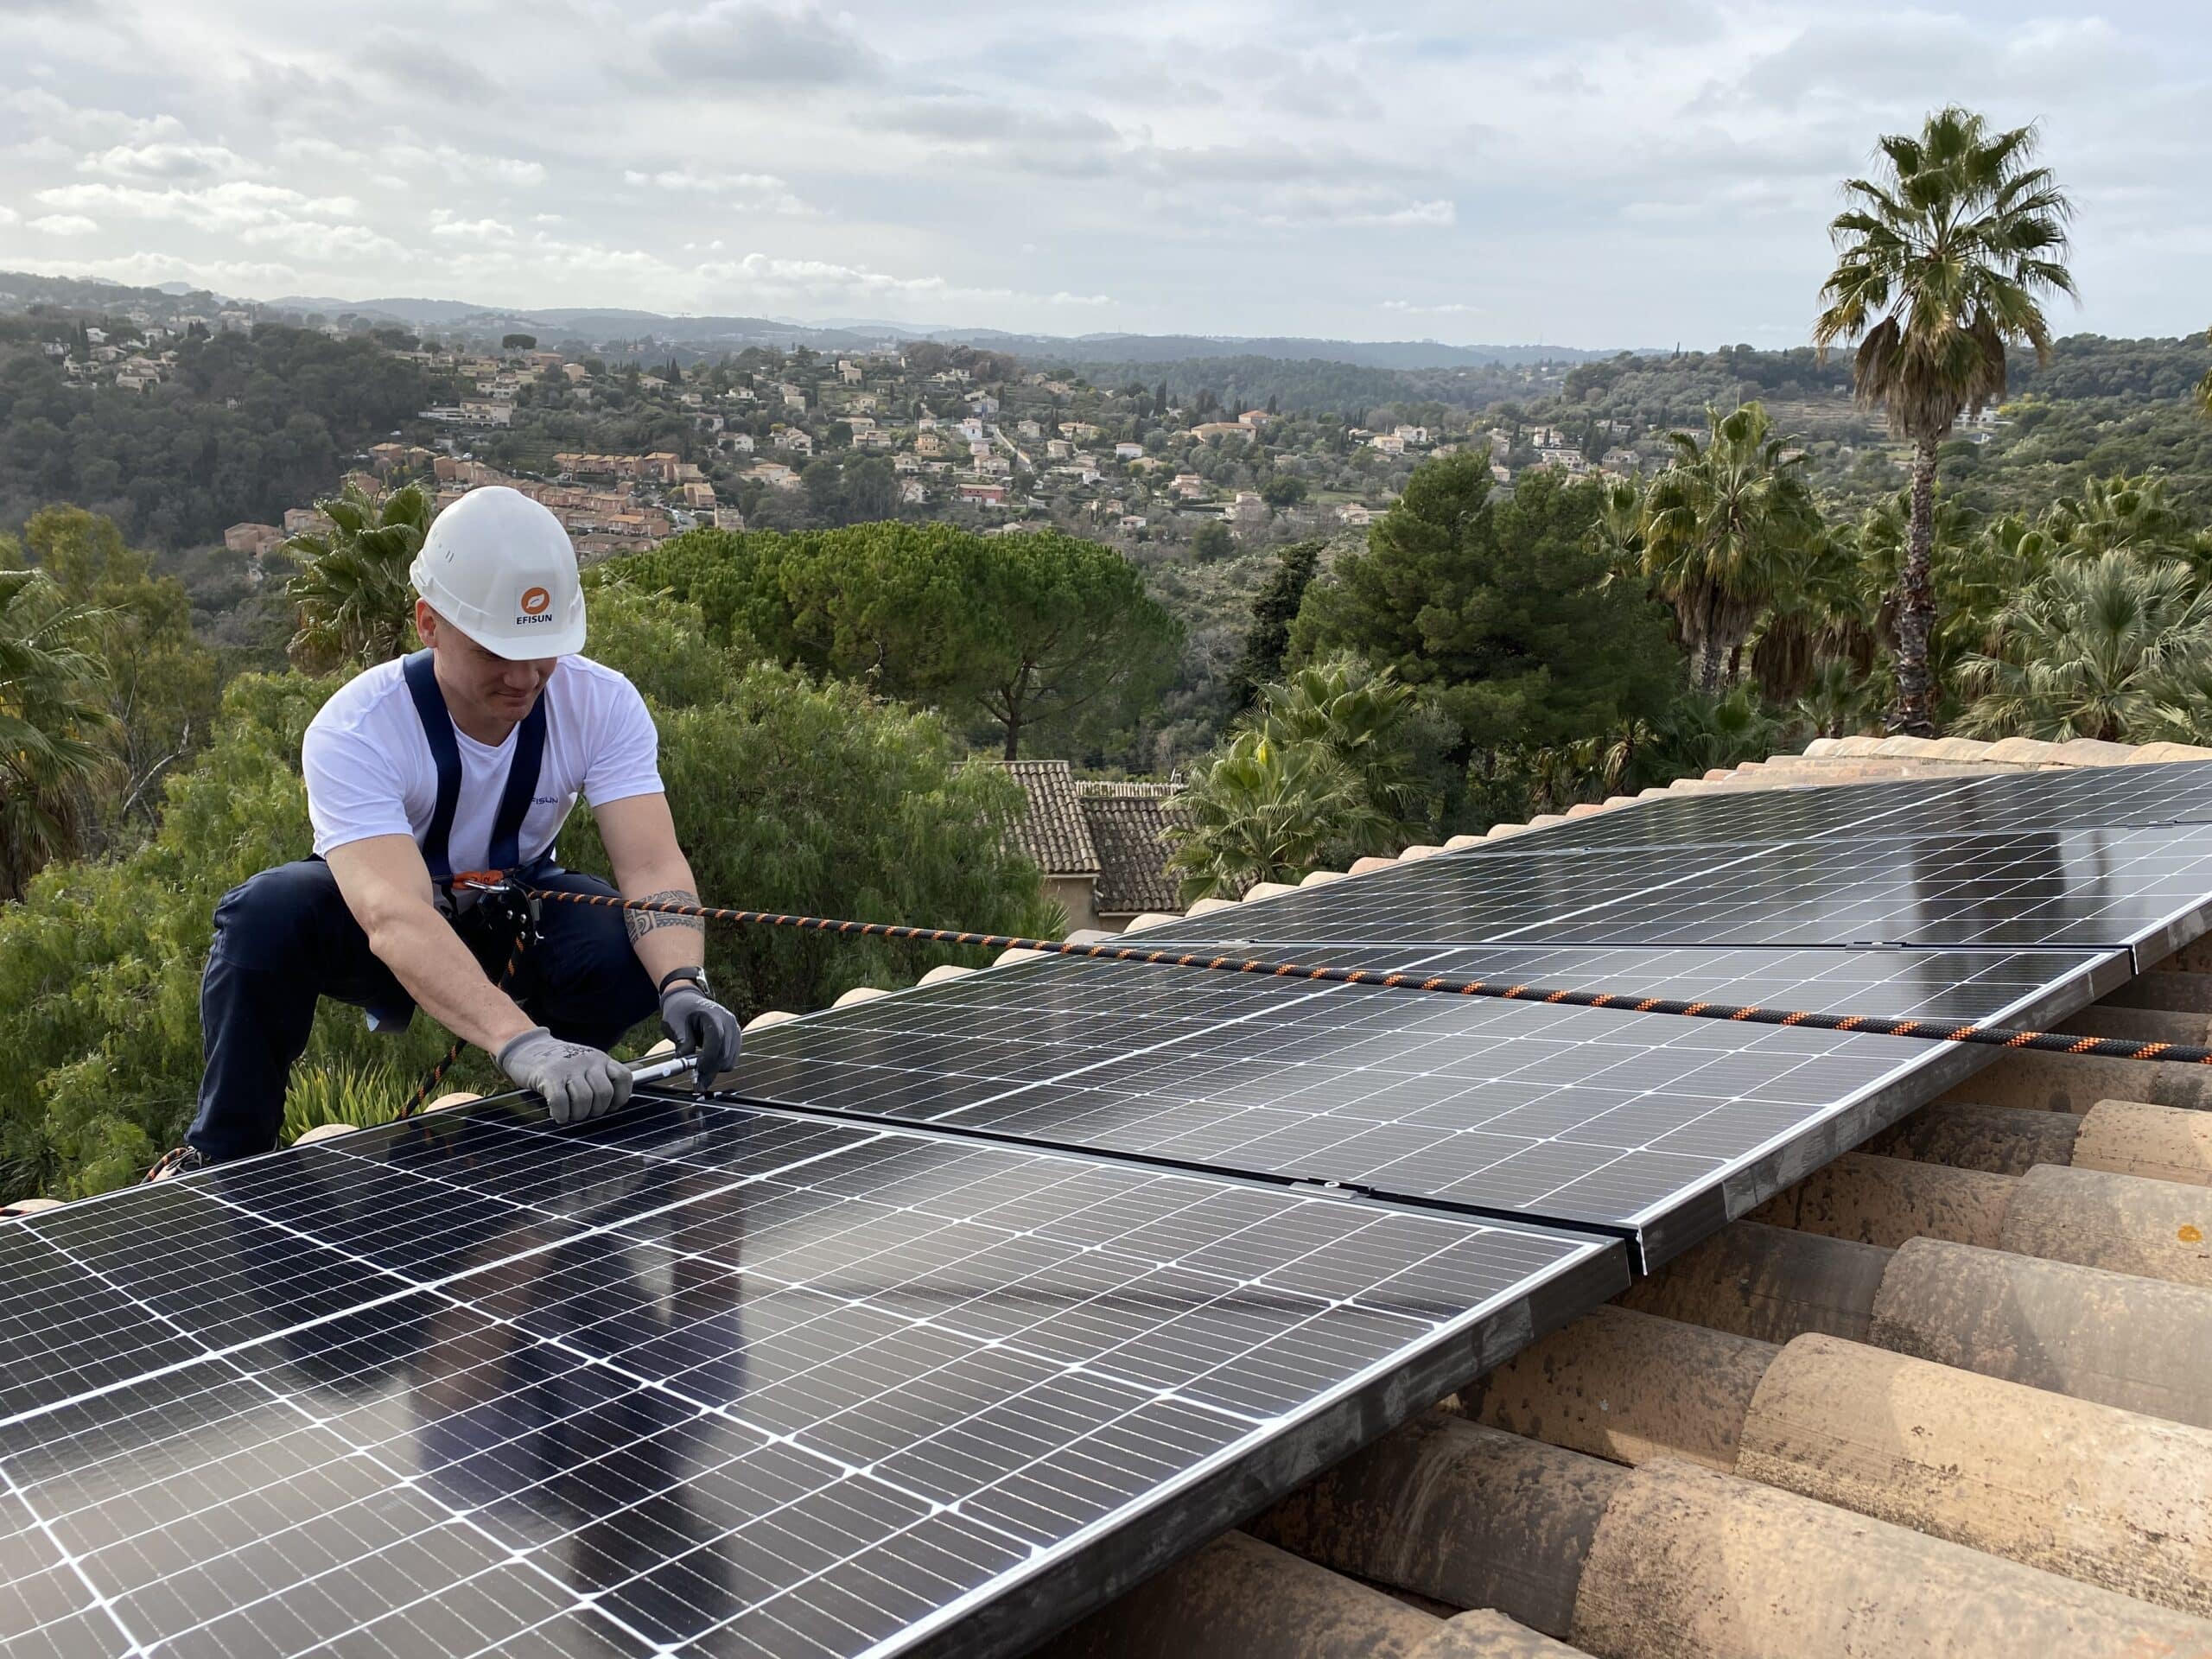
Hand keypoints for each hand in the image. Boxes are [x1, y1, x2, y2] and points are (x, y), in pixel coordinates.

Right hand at [495, 1027, 632, 1125]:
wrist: (526, 1046)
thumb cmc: (559, 1061)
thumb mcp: (586, 1061)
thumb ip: (603, 1074)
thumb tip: (631, 1085)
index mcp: (600, 1059)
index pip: (624, 1077)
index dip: (621, 1098)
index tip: (610, 1107)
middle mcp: (587, 1061)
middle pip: (604, 1094)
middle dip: (596, 1111)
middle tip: (585, 1113)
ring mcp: (568, 1067)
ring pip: (584, 1100)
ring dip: (577, 1115)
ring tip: (570, 1114)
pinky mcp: (549, 1076)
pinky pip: (561, 1102)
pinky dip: (561, 1114)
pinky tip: (558, 1115)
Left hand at [660, 979, 741, 1088]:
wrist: (688, 1000)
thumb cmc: (680, 1011)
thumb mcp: (675, 1026)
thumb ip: (683, 1044)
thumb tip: (684, 1065)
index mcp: (712, 1015)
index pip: (716, 1041)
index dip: (707, 1060)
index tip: (697, 1074)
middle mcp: (729, 1022)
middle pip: (724, 1054)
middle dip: (710, 1071)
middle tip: (696, 1084)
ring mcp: (735, 1029)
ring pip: (730, 1060)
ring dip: (715, 1069)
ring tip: (699, 1073)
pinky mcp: (736, 1037)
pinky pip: (732, 1058)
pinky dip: (720, 1065)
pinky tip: (707, 1064)